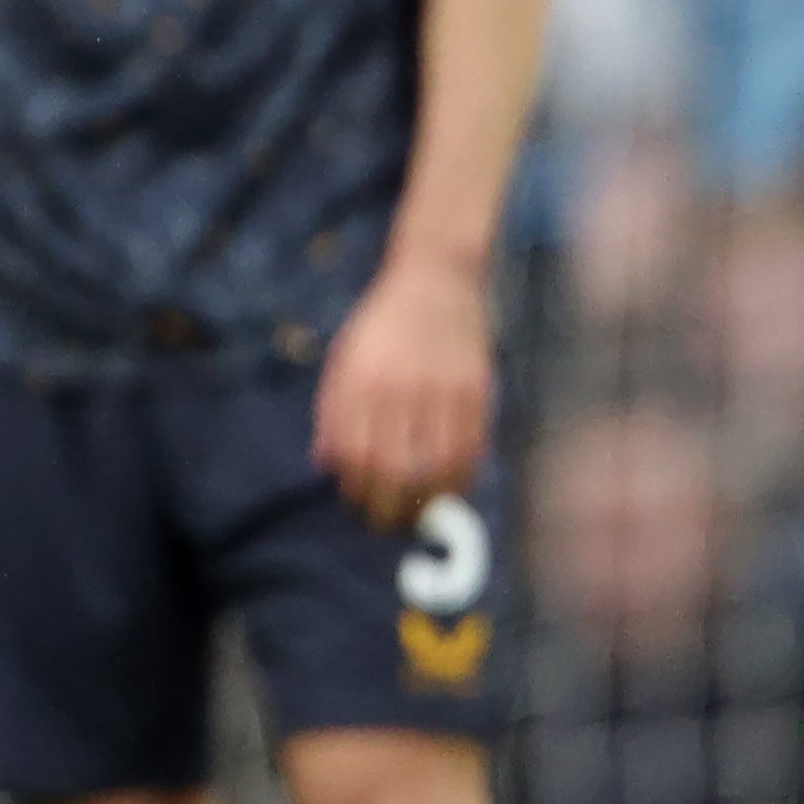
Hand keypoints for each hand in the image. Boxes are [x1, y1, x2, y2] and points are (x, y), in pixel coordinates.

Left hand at [315, 249, 493, 529]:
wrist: (436, 280)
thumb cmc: (381, 325)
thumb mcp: (343, 359)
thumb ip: (333, 412)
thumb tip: (327, 465)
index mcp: (360, 381)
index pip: (355, 455)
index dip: (356, 489)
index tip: (357, 504)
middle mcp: (400, 389)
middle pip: (394, 469)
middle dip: (388, 508)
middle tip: (386, 523)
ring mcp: (442, 392)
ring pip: (436, 468)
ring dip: (426, 502)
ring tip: (417, 514)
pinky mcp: (476, 392)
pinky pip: (470, 451)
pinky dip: (459, 480)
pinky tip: (448, 489)